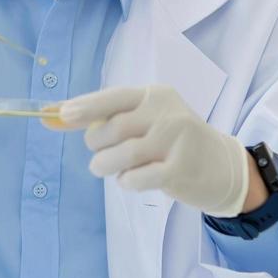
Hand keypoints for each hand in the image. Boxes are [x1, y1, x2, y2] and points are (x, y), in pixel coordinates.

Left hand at [59, 85, 252, 216]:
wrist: (222, 167)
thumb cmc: (173, 141)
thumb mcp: (148, 119)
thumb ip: (108, 118)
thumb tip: (54, 116)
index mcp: (155, 95)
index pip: (114, 98)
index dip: (86, 107)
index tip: (61, 115)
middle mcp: (166, 113)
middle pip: (113, 128)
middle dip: (97, 145)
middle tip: (102, 152)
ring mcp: (176, 141)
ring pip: (122, 155)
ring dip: (105, 165)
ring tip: (106, 168)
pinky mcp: (180, 170)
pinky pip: (136, 178)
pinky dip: (126, 182)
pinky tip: (132, 180)